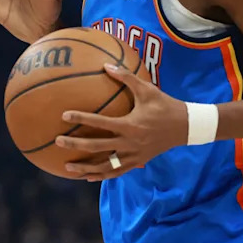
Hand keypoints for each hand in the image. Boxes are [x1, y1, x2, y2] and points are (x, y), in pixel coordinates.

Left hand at [58, 64, 186, 180]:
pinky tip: (88, 177)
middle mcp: (129, 143)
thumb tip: (106, 65)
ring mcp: (133, 155)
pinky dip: (101, 175)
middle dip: (76, 145)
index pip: (100, 123)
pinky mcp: (137, 162)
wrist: (185, 127)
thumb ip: (125, 77)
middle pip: (97, 147)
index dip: (82, 118)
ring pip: (105, 166)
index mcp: (130, 125)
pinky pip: (116, 172)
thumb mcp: (146, 89)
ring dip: (85, 168)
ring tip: (67, 168)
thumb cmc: (164, 105)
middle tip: (58, 142)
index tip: (64, 116)